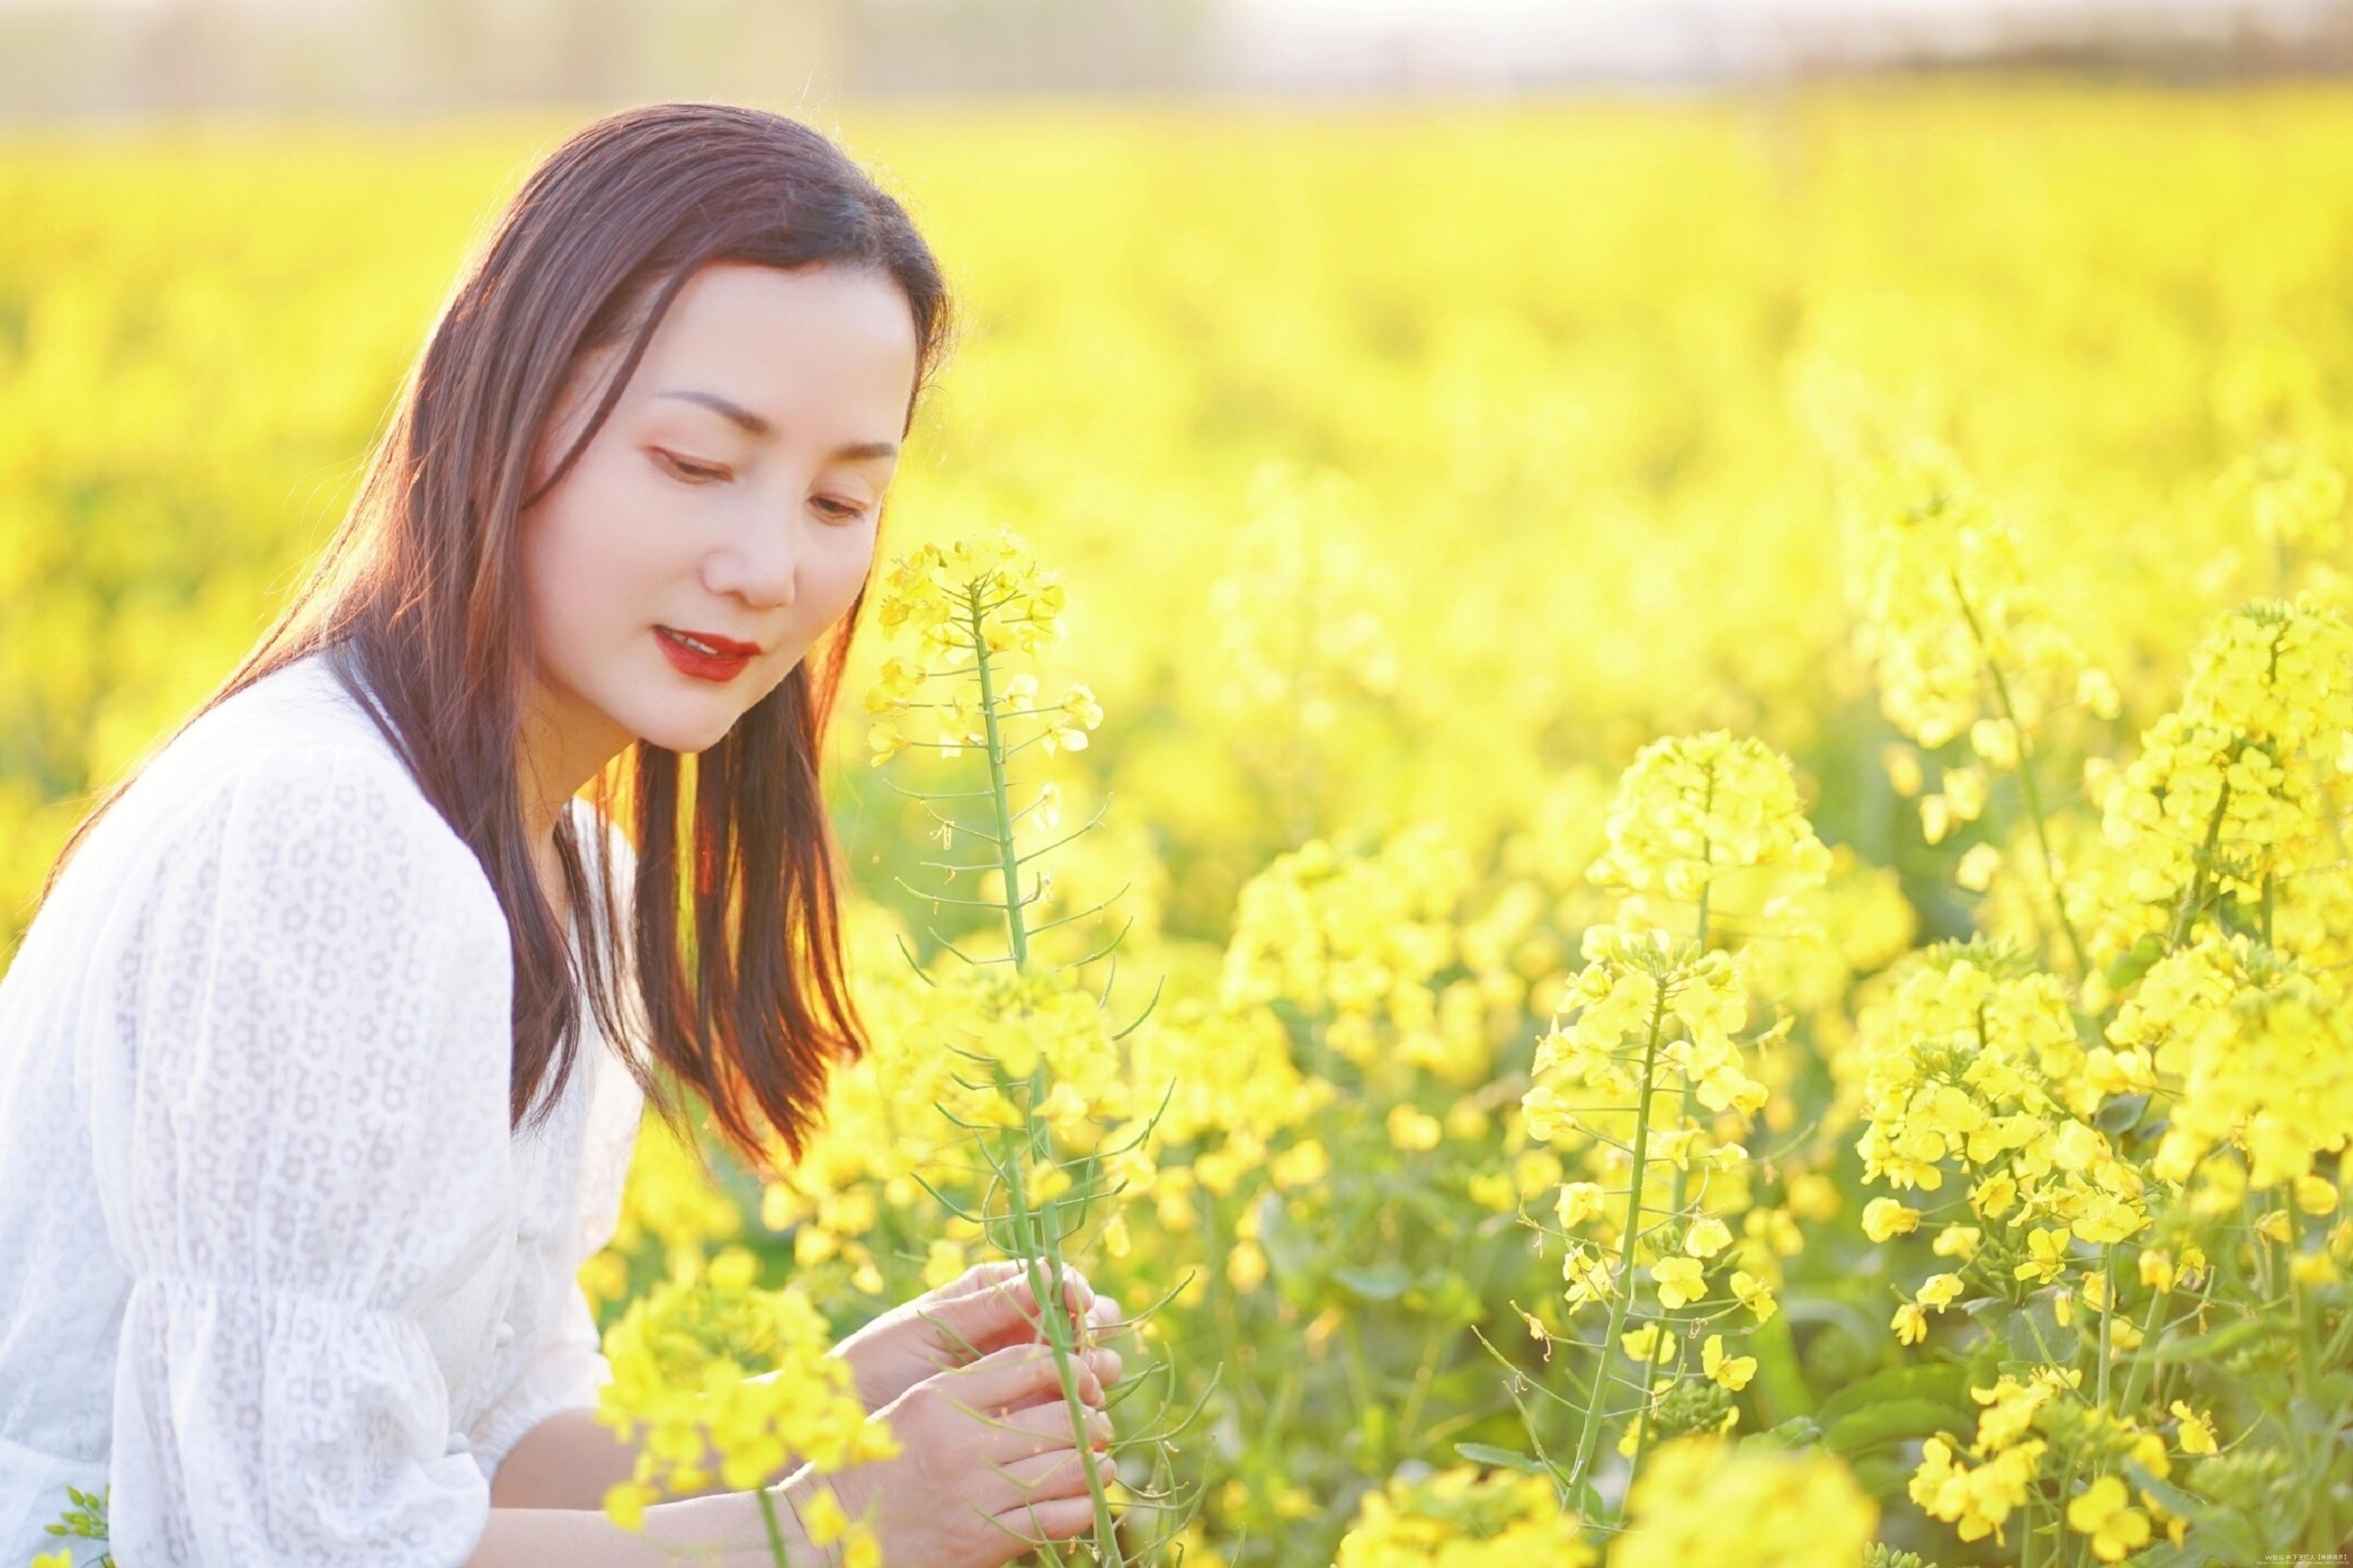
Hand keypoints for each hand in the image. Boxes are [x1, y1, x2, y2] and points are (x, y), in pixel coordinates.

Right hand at [802, 1342, 1119, 1567]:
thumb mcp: (912, 1409)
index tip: (1084, 1376)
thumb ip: (968, 1389)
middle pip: (1060, 1415)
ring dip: (1095, 1462)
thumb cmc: (872, 1465)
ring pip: (1068, 1467)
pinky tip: (1084, 1501)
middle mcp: (963, 1442)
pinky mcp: (983, 1540)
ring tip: (1099, 1460)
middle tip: (1099, 1422)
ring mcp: (975, 1493)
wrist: (828, 1536)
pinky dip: (1082, 1506)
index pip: (1030, 1364)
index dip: (1071, 1367)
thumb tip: (1037, 1373)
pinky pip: (1056, 1518)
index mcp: (943, 1398)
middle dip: (1092, 1417)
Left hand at [831, 1260, 1125, 1414]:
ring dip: (1095, 1368)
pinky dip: (1079, 1407)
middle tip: (1093, 1347)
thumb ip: (988, 1305)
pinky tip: (1082, 1414)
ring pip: (1078, 1363)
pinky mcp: (1018, 1415)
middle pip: (1076, 1320)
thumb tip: (1050, 1272)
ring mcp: (1018, 1372)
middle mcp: (1012, 1328)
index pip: (1051, 1280)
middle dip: (1094, 1330)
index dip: (1074, 1289)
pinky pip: (1060, 1405)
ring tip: (1094, 1382)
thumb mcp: (930, 1327)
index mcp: (990, 1293)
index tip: (1080, 1301)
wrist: (846, 1422)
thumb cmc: (877, 1361)